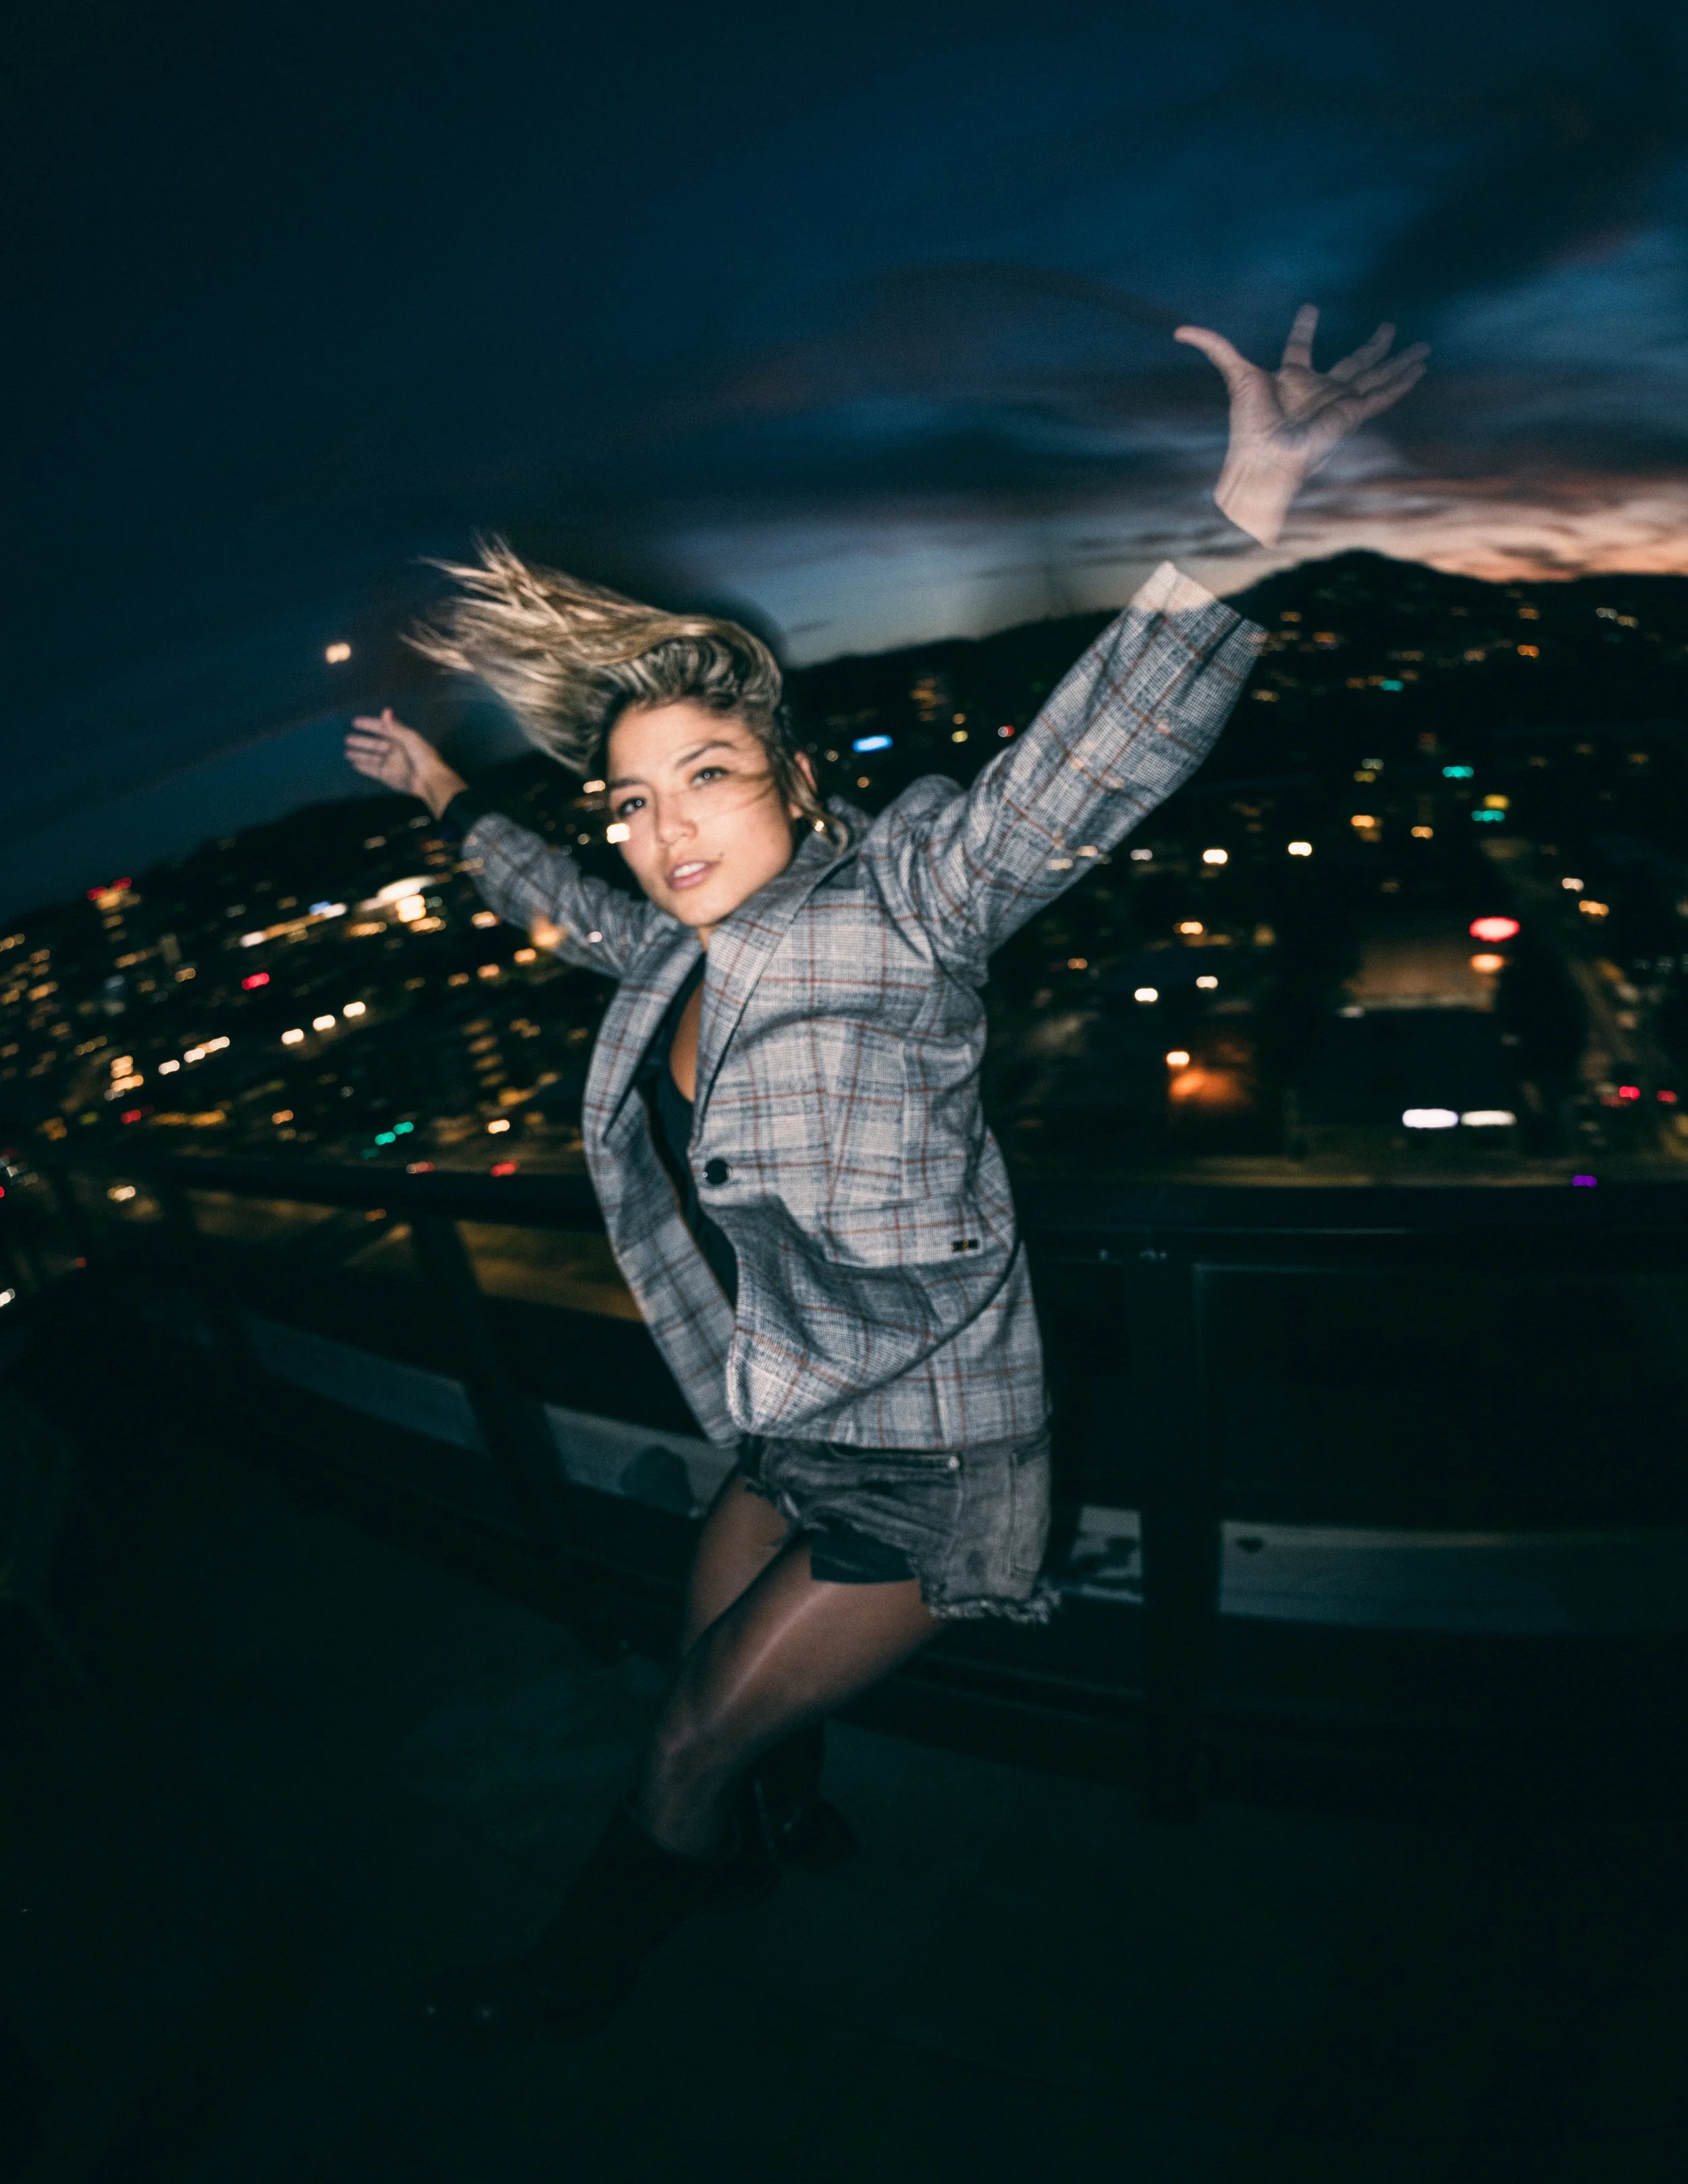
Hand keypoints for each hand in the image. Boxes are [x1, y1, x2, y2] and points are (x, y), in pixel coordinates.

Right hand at [345, 708, 466, 817]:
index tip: (355, 722)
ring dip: (359, 754)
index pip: (382, 729)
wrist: (429, 780)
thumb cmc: (422, 757)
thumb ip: (395, 727)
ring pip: (371, 757)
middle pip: (375, 744)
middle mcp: (395, 750)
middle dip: (361, 741)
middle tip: (347, 739)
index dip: (369, 725)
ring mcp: (391, 764)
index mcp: (401, 738)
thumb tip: (385, 711)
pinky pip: (373, 771)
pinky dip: (364, 768)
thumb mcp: (410, 738)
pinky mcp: (388, 776)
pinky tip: (353, 764)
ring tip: (346, 752)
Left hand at [1174, 305, 1428, 546]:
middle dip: (1374, 346)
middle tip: (1389, 327)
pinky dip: (1402, 383)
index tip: (1309, 310)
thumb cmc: (1248, 423)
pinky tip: (1420, 370)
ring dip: (1399, 362)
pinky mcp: (1352, 413)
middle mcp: (1319, 390)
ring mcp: (1339, 402)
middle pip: (1355, 361)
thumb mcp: (1234, 373)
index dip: (1304, 330)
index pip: (1300, 349)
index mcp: (1292, 379)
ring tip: (1422, 347)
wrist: (1265, 457)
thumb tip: (1179, 329)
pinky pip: (1383, 396)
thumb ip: (1213, 346)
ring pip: (1377, 375)